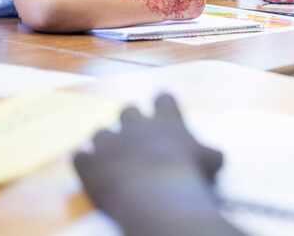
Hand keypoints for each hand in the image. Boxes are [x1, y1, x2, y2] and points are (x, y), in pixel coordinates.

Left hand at [73, 95, 224, 231]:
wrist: (155, 194)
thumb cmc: (189, 174)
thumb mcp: (212, 161)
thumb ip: (209, 152)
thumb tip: (214, 155)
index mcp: (166, 120)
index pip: (164, 99)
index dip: (163, 104)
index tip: (164, 109)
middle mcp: (135, 124)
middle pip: (128, 110)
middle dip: (131, 120)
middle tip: (137, 135)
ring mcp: (108, 142)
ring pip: (100, 132)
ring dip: (106, 142)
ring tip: (111, 156)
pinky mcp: (88, 163)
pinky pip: (79, 156)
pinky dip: (85, 161)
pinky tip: (90, 168)